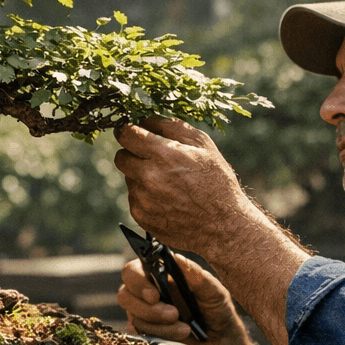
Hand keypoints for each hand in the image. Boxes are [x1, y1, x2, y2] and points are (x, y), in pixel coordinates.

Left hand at [113, 116, 307, 344]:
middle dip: (132, 153)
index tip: (130, 131)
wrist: (223, 225)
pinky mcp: (141, 215)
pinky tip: (167, 198)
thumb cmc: (216, 180)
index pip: (126, 134)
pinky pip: (134, 197)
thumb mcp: (202, 144)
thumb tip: (145, 119)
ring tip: (168, 182)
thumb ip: (171, 126)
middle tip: (151, 158)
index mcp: (162, 155)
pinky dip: (145, 195)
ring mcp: (142, 199)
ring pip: (128, 177)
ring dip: (141, 176)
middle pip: (120, 156)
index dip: (127, 130)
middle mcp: (148, 177)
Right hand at [117, 255, 238, 344]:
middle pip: (125, 296)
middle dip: (148, 309)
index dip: (138, 283)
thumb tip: (176, 257)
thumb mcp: (212, 290)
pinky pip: (142, 336)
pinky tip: (181, 337)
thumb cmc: (215, 308)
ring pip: (135, 319)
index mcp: (157, 274)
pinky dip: (163, 337)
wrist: (220, 339)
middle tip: (174, 315)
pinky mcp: (146, 334)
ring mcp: (143, 314)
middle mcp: (145, 292)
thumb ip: (195, 274)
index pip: (132, 272)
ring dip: (160, 326)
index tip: (154, 296)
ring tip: (186, 329)